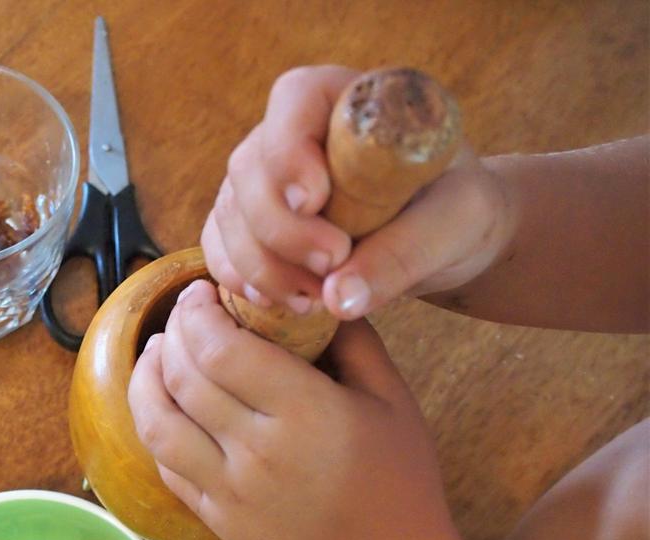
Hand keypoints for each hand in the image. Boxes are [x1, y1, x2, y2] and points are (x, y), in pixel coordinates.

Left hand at [128, 280, 459, 539]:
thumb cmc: (397, 477)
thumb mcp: (393, 398)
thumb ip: (353, 339)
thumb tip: (313, 288)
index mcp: (307, 415)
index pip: (222, 350)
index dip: (198, 313)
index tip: (202, 291)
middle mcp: (259, 453)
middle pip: (184, 378)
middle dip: (173, 333)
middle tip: (182, 311)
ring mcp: (230, 491)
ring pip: (157, 424)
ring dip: (145, 379)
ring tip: (157, 350)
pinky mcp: (215, 517)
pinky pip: (166, 463)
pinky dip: (155, 424)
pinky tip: (164, 400)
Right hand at [203, 65, 515, 319]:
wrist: (441, 236)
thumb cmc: (454, 209)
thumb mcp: (452, 224)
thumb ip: (402, 254)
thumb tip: (336, 299)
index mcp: (344, 100)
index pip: (293, 103)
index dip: (290, 153)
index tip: (314, 201)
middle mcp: (289, 133)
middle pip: (250, 171)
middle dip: (280, 229)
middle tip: (330, 267)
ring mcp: (260, 180)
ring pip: (229, 218)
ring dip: (262, 267)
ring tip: (315, 302)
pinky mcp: (246, 224)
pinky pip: (219, 250)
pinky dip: (242, 281)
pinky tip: (282, 303)